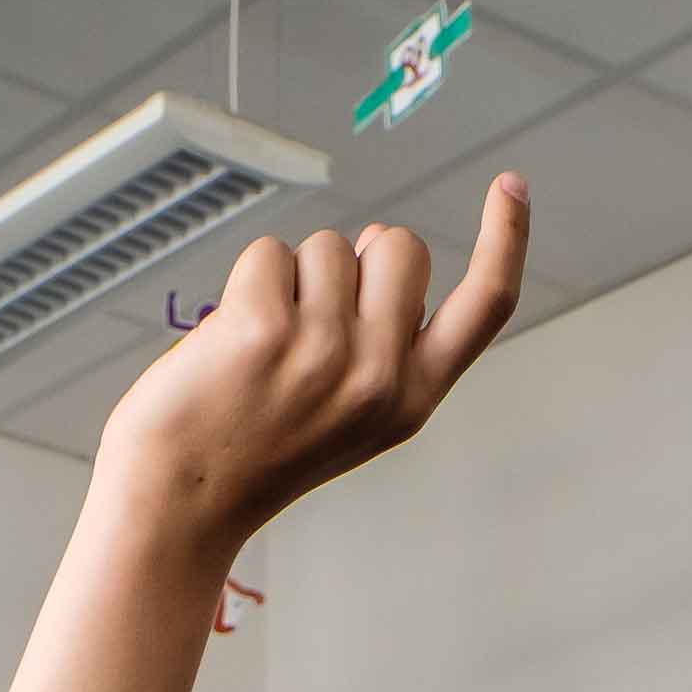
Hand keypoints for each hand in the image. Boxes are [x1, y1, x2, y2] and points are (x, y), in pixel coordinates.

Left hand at [93, 178, 526, 563]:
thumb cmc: (254, 452)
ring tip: (263, 346)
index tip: (511, 187)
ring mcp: (325, 354)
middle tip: (311, 322)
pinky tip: (231, 339)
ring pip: (330, 246)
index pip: (484, 308)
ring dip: (293, 278)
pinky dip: (246, 282)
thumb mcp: (350, 414)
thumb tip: (379, 240)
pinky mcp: (265, 331)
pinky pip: (270, 253)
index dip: (505, 240)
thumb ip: (384, 337)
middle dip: (359, 259)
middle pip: (401, 246)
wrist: (179, 505)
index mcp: (410, 401)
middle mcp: (379, 379)